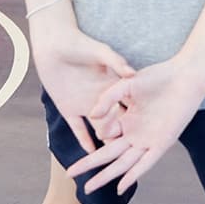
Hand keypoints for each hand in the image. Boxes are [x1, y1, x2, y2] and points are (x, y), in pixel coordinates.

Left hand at [30, 11, 133, 154]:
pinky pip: (78, 129)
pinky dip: (84, 140)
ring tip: (117, 160)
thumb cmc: (79, 43)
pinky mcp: (68, 109)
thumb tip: (132, 72)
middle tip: (138, 153)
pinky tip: (90, 153)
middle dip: (125, 136)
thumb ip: (115, 62)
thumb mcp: (100, 51)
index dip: (138, 117)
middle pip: (116, 121)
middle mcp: (100, 98)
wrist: (53, 44)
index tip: (151, 130)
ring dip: (105, 142)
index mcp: (111, 84)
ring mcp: (84, 105)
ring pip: (98, 128)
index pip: (127, 104)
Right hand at [66, 54, 204, 194]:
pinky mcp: (161, 143)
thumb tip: (92, 115)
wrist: (185, 76)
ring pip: (123, 163)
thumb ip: (109, 98)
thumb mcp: (128, 84)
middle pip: (108, 153)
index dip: (93, 141)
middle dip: (90, 165)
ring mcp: (147, 139)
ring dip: (106, 176)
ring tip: (89, 188)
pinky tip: (120, 185)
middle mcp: (136, 132)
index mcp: (127, 119)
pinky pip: (145, 164)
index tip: (89, 139)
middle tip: (71, 175)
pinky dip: (133, 175)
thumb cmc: (159, 77)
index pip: (105, 135)